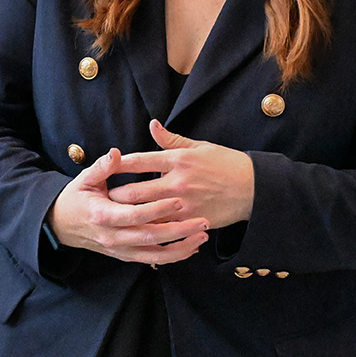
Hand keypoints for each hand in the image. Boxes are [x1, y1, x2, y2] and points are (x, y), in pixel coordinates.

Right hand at [47, 146, 210, 265]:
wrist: (60, 225)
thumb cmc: (76, 198)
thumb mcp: (84, 179)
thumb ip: (102, 166)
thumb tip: (117, 153)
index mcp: (102, 215)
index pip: (135, 215)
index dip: (158, 208)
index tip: (180, 199)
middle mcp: (112, 237)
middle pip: (151, 238)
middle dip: (179, 231)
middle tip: (203, 222)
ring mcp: (119, 250)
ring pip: (155, 255)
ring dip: (181, 248)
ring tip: (203, 237)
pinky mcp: (125, 256)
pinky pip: (152, 260)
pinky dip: (173, 256)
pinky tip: (191, 247)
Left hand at [108, 120, 254, 229]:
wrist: (254, 188)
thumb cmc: (225, 163)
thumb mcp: (199, 147)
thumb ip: (171, 140)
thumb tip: (152, 125)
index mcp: (178, 160)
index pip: (139, 161)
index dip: (117, 165)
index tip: (103, 168)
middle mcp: (178, 182)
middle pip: (135, 191)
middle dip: (116, 196)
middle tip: (102, 198)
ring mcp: (185, 204)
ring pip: (146, 213)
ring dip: (129, 216)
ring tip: (114, 217)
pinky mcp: (192, 221)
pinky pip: (165, 229)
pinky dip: (151, 230)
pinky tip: (139, 231)